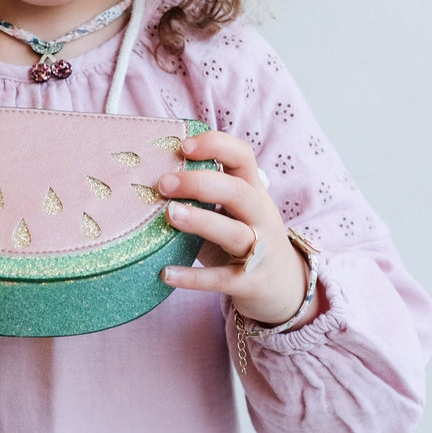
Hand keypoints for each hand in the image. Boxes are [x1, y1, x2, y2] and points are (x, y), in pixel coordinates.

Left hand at [158, 131, 313, 326]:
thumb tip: (149, 179)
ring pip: (234, 233)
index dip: (215, 145)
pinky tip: (165, 273)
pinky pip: (221, 279)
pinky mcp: (249, 283)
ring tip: (170, 214)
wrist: (282, 286)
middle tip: (163, 184)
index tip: (183, 146)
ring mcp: (260, 251)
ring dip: (201, 221)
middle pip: (238, 192)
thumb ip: (204, 196)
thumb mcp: (233, 212)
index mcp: (254, 192)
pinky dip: (193, 277)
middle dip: (200, 183)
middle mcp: (261, 217)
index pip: (243, 156)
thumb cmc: (244, 238)